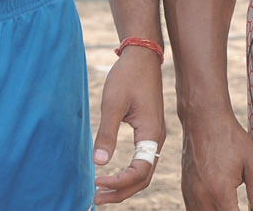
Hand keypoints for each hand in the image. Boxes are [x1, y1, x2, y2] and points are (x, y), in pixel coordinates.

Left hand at [93, 46, 165, 204]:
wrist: (141, 56)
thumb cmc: (127, 76)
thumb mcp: (113, 103)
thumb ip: (107, 134)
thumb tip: (98, 162)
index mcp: (151, 133)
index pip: (139, 171)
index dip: (119, 182)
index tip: (96, 181)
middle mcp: (156, 138)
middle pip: (143, 178)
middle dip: (121, 191)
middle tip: (96, 198)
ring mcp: (154, 136)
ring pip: (143, 172)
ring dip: (124, 185)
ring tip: (101, 191)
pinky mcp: (148, 132)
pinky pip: (141, 161)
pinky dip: (127, 173)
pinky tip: (112, 174)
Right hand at [178, 107, 252, 210]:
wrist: (203, 118)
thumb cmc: (229, 137)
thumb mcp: (252, 162)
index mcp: (220, 191)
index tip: (250, 210)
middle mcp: (202, 196)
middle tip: (239, 205)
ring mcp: (191, 193)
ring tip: (230, 205)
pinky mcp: (185, 189)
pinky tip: (218, 206)